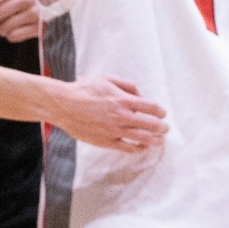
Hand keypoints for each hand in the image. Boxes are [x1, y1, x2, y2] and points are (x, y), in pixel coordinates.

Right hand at [51, 75, 167, 150]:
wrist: (63, 105)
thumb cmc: (83, 90)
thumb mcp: (106, 78)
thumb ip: (126, 85)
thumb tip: (140, 95)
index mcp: (122, 100)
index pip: (151, 107)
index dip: (160, 111)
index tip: (162, 113)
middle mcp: (121, 116)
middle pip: (151, 125)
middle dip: (162, 127)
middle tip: (165, 128)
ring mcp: (114, 131)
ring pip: (142, 139)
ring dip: (155, 140)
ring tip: (159, 140)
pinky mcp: (106, 141)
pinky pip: (127, 148)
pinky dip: (138, 148)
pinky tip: (143, 147)